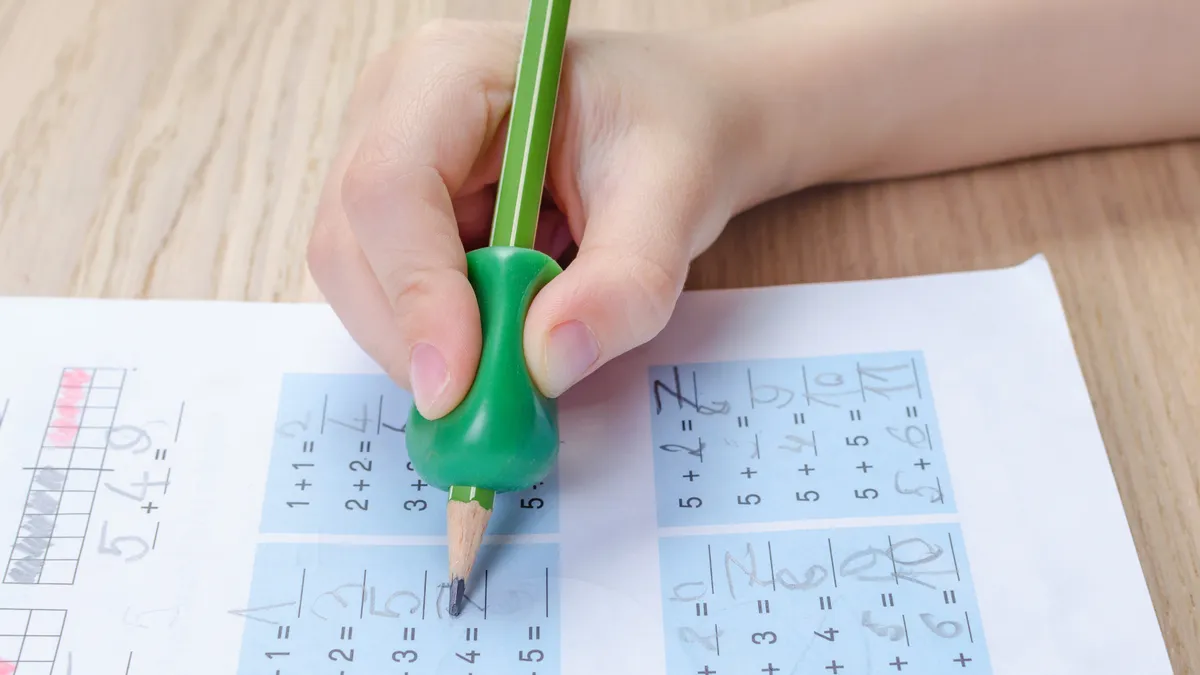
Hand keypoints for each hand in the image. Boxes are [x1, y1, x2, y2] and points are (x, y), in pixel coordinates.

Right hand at [307, 20, 757, 417]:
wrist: (672, 121)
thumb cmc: (669, 134)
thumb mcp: (674, 197)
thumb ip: (625, 282)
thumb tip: (547, 364)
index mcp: (450, 73)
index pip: (391, 188)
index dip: (416, 294)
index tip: (460, 385)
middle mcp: (391, 111)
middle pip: (351, 245)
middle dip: (415, 338)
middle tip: (491, 405)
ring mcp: (381, 162)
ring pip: (359, 282)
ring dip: (427, 345)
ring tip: (514, 358)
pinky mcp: (394, 216)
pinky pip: (387, 295)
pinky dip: (438, 339)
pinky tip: (498, 333)